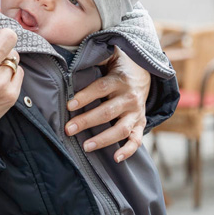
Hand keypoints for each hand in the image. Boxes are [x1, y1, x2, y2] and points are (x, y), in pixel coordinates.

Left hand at [65, 46, 149, 161]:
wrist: (144, 73)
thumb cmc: (118, 65)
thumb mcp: (110, 56)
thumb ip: (95, 58)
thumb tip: (73, 60)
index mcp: (120, 80)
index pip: (101, 88)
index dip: (85, 96)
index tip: (69, 105)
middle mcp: (129, 97)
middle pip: (107, 112)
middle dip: (87, 121)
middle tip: (69, 129)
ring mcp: (136, 112)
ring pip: (121, 129)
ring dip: (103, 139)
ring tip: (86, 146)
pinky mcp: (140, 123)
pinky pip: (137, 139)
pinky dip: (128, 150)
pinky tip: (116, 158)